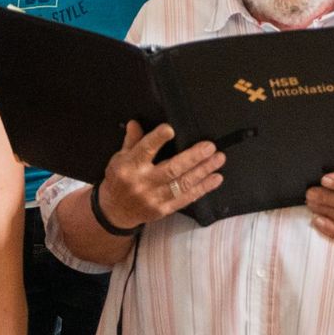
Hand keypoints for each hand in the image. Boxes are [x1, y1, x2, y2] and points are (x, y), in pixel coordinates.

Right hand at [93, 121, 223, 228]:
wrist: (115, 212)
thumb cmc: (120, 179)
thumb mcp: (120, 158)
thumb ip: (132, 141)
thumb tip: (136, 122)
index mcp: (129, 166)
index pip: (144, 150)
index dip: (157, 139)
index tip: (171, 129)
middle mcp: (142, 182)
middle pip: (171, 169)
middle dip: (193, 157)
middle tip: (210, 147)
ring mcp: (153, 198)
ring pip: (182, 184)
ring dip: (203, 171)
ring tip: (218, 159)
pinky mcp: (163, 210)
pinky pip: (186, 198)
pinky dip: (202, 188)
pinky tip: (215, 178)